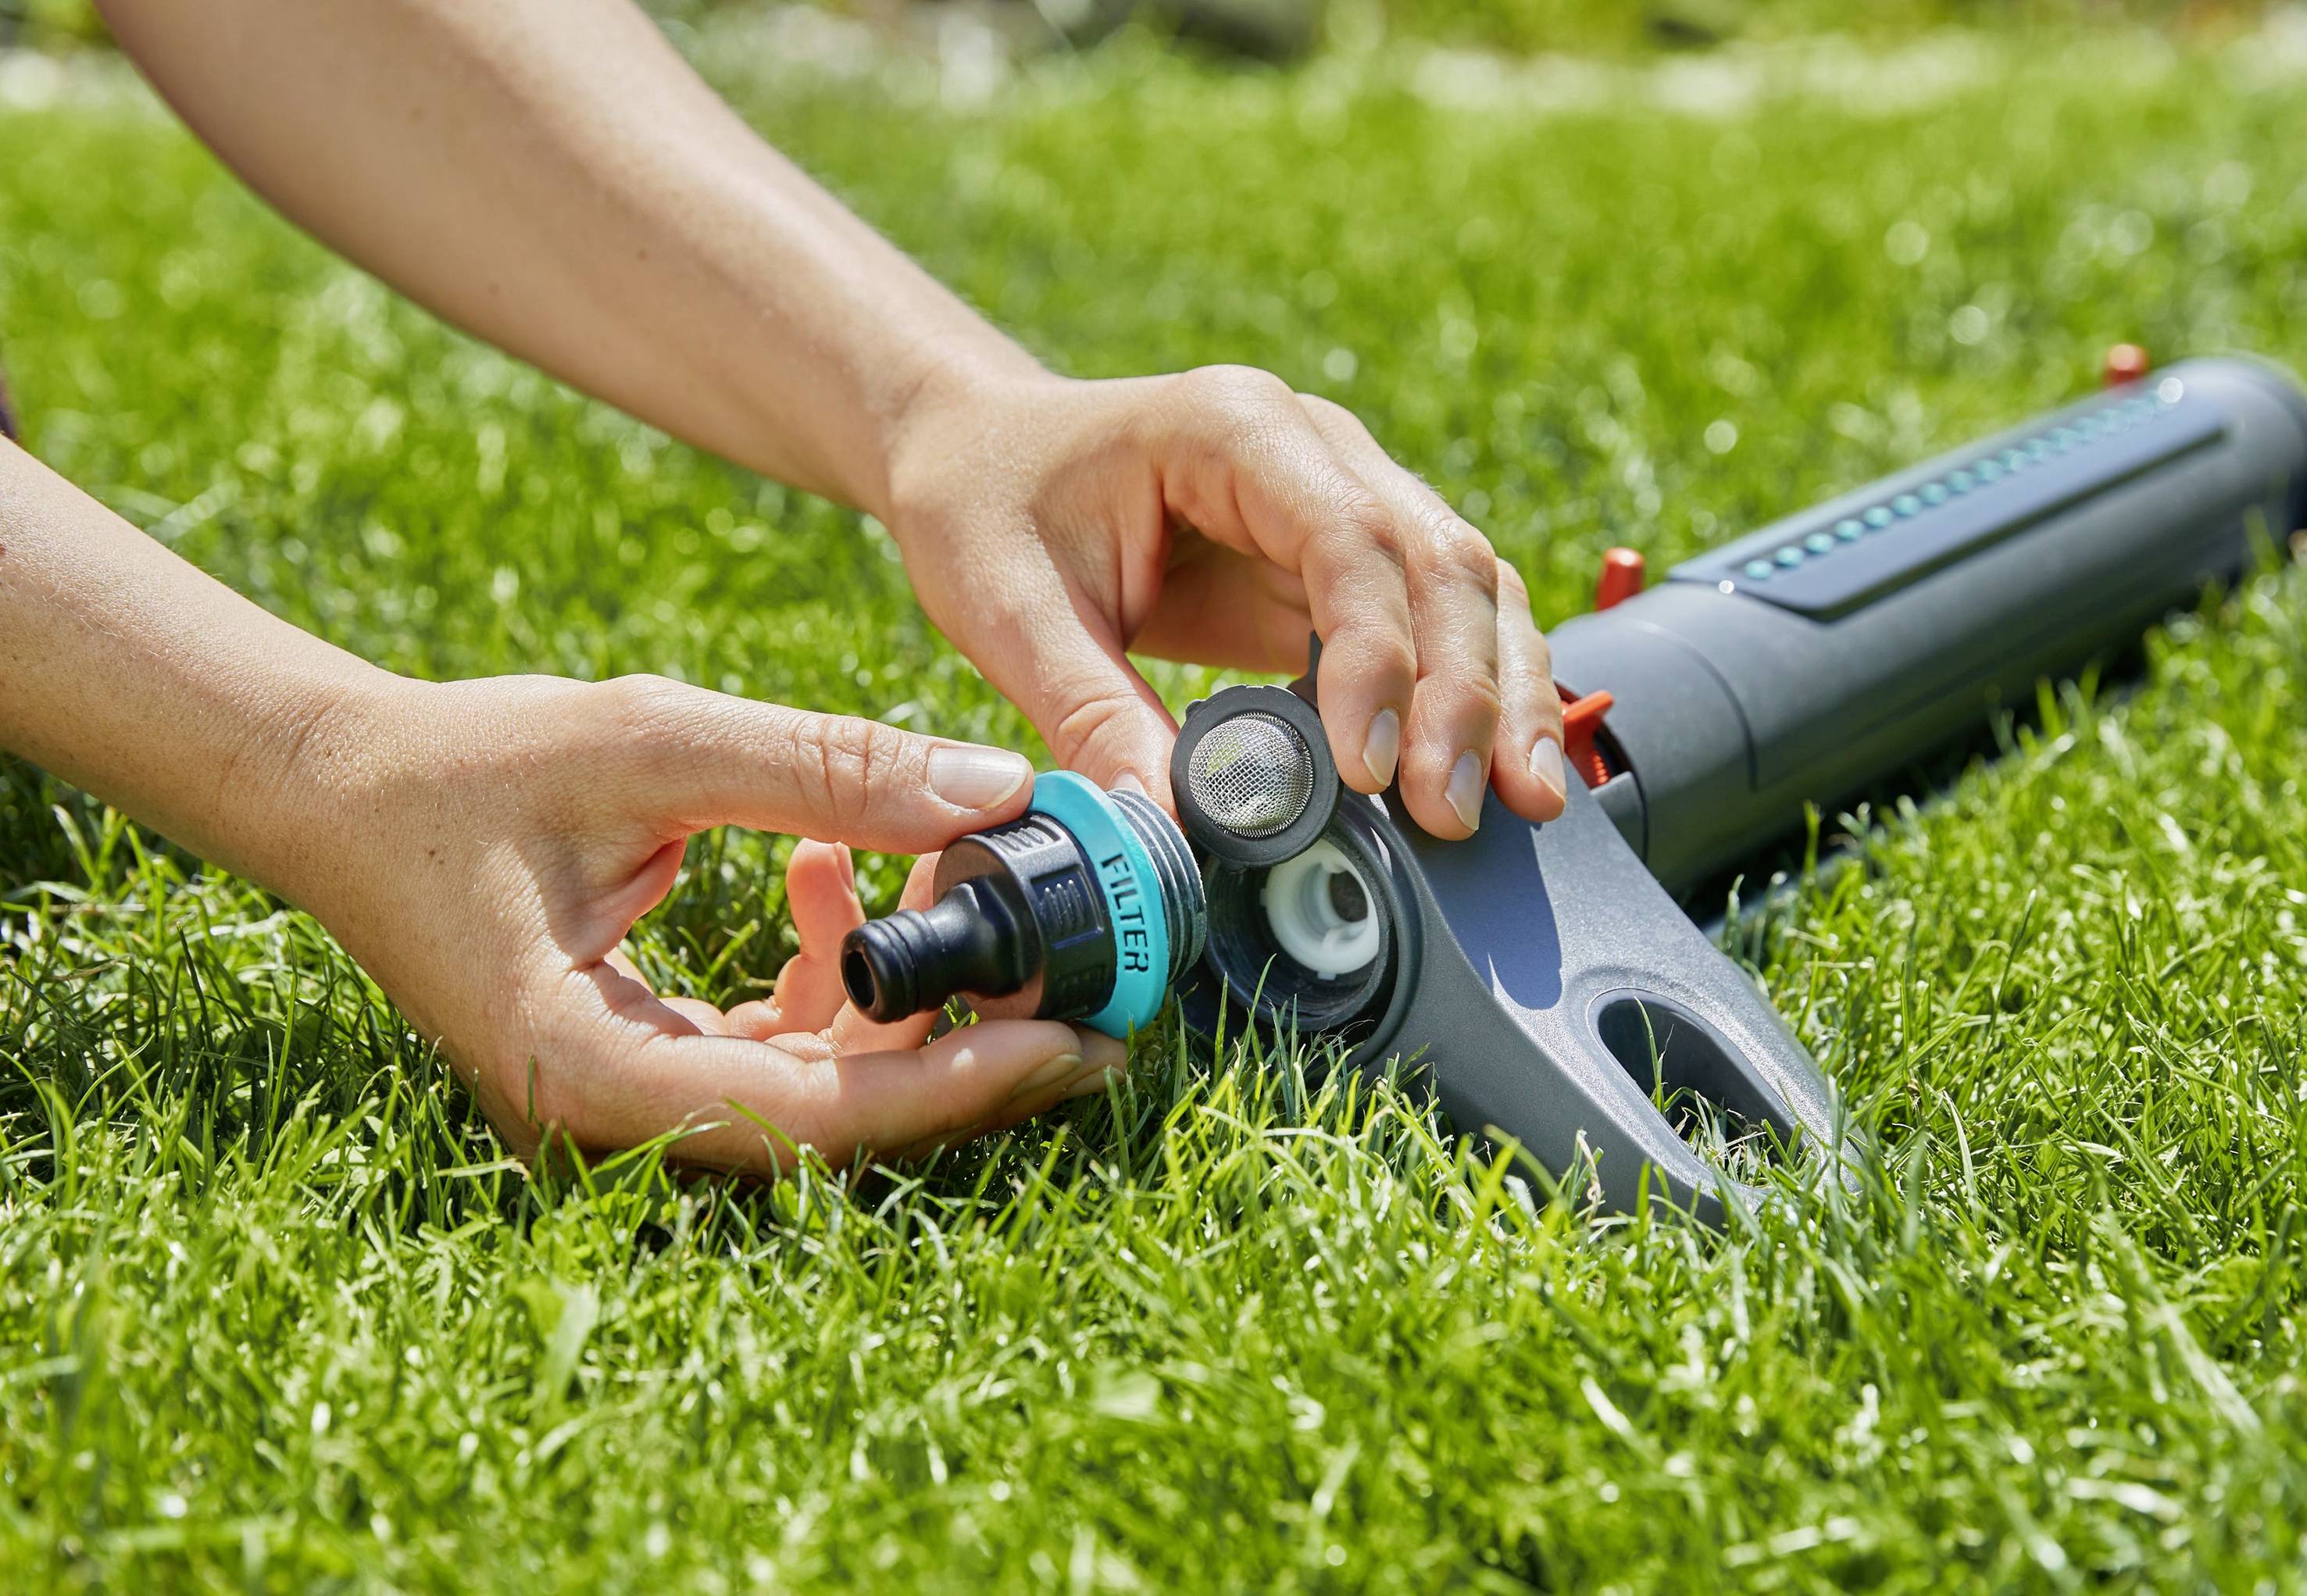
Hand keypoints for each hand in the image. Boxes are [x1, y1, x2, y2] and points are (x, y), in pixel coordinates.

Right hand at [285, 673, 1124, 1174]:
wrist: (342, 791)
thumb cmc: (470, 767)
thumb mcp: (652, 744)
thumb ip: (823, 766)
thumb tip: (995, 785)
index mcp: (594, 1074)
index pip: (820, 1119)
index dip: (962, 1086)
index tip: (1078, 1043)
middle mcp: (614, 1117)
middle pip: (839, 1118)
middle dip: (963, 1039)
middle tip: (1072, 962)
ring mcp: (629, 1097)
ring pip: (819, 1083)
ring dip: (898, 990)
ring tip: (934, 868)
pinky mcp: (644, 1058)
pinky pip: (776, 1047)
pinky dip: (833, 975)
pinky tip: (836, 870)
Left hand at [882, 365, 1568, 840]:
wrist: (983, 455)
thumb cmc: (986, 504)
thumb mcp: (1005, 607)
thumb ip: (1087, 711)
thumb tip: (1163, 830)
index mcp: (1231, 429)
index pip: (1346, 537)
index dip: (1375, 654)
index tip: (1366, 768)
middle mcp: (1315, 450)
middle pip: (1437, 561)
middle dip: (1463, 692)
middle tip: (1453, 811)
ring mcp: (1347, 499)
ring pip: (1469, 588)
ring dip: (1502, 695)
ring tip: (1519, 802)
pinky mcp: (1347, 567)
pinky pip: (1442, 623)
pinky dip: (1478, 695)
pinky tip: (1498, 771)